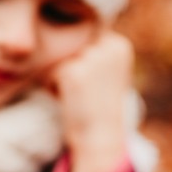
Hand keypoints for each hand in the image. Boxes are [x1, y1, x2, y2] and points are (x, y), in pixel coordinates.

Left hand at [51, 31, 134, 171]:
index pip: (86, 40)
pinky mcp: (73, 71)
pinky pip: (50, 72)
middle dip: (72, 68)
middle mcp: (109, 47)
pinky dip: (53, 86)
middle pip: (72, 46)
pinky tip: (69, 100)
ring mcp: (91, 58)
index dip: (84, 63)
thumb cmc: (101, 109)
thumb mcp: (108, 72)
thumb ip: (96, 51)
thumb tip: (74, 32)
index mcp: (120, 45)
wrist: (101, 140)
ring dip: (62, 76)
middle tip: (85, 92)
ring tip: (78, 95)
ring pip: (60, 58)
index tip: (95, 86)